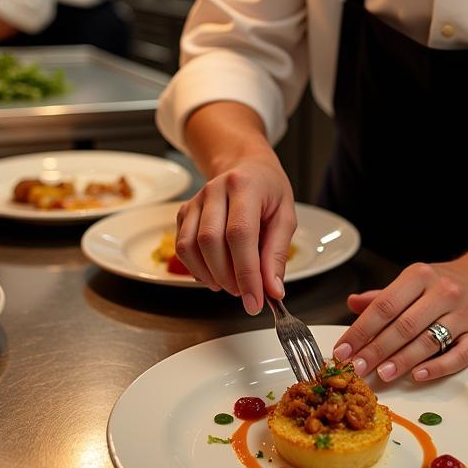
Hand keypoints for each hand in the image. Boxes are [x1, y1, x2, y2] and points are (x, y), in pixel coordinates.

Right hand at [174, 152, 296, 315]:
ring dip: (210, 275)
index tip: (255, 300)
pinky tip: (215, 275)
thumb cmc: (268, 191)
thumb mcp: (285, 216)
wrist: (247, 167)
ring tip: (232, 285)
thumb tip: (272, 290)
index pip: (240, 233)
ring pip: (191, 246)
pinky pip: (182, 246)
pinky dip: (196, 269)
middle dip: (228, 277)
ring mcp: (196, 199)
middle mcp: (216, 189)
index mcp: (245, 186)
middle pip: (211, 241)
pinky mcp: (184, 211)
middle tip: (246, 294)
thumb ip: (277, 254)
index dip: (246, 272)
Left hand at [331, 258, 467, 383]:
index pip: (384, 305)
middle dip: (376, 350)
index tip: (343, 350)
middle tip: (357, 368)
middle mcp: (444, 292)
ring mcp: (466, 314)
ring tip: (381, 374)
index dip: (361, 330)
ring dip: (402, 361)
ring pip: (429, 342)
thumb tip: (352, 303)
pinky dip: (436, 368)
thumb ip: (383, 296)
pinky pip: (458, 356)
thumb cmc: (444, 284)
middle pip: (404, 326)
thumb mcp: (413, 280)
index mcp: (420, 275)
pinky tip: (417, 376)